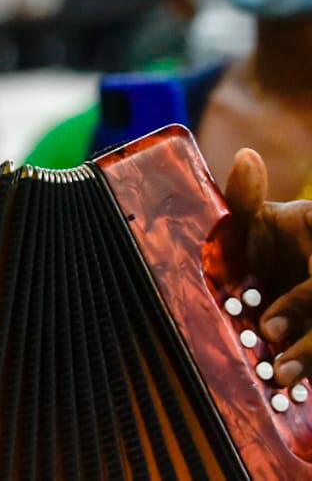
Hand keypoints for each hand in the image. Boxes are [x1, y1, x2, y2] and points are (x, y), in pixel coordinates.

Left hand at [225, 148, 311, 385]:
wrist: (293, 263)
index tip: (267, 325)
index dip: (301, 302)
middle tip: (276, 366)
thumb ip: (246, 197)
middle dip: (310, 341)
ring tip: (286, 384)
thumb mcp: (256, 220)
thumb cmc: (272, 242)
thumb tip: (247, 156)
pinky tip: (300, 394)